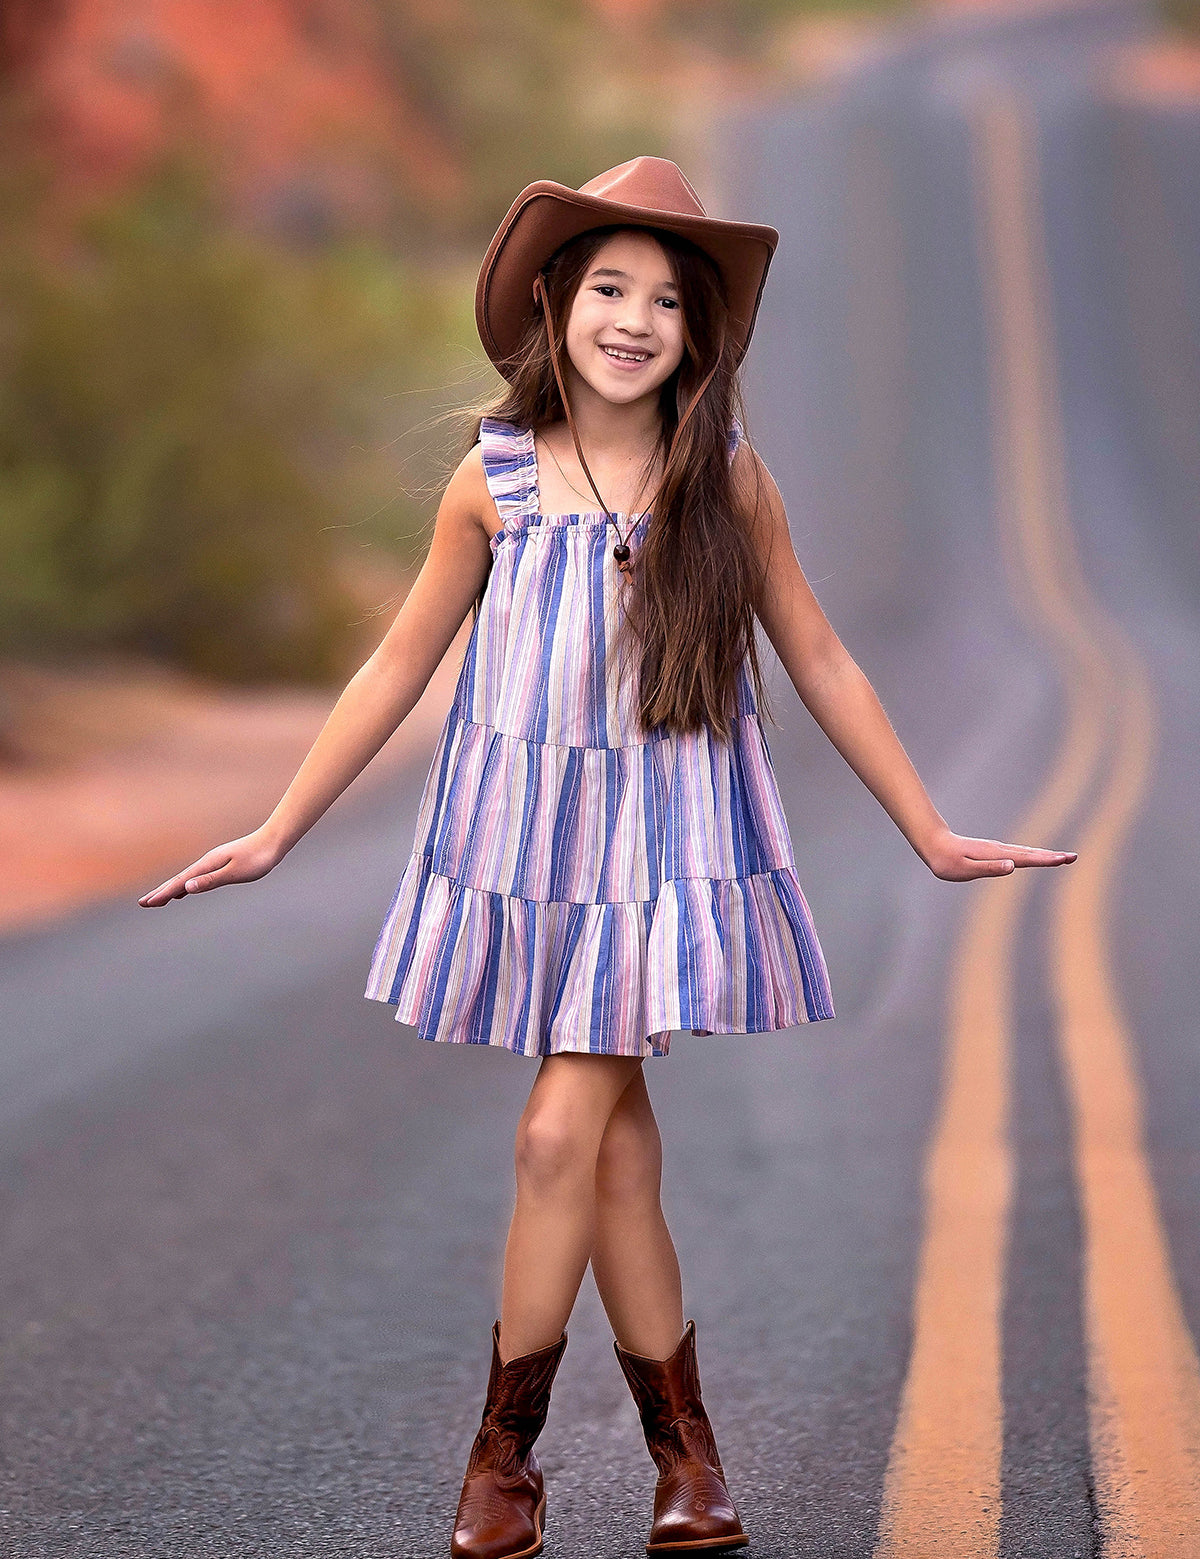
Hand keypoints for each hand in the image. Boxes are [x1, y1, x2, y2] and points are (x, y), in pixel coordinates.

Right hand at [137, 827, 284, 906]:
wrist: (273, 840)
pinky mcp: (221, 864)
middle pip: (179, 880)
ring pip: (187, 879)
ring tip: (159, 899)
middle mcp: (207, 862)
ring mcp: (213, 863)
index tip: (147, 904)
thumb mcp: (235, 872)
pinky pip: (197, 877)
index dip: (163, 894)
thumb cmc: (258, 858)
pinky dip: (186, 886)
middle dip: (161, 892)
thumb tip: (186, 888)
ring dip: (172, 889)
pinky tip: (186, 891)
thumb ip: (211, 880)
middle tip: (143, 904)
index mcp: (207, 865)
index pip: (180, 882)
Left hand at [919, 826, 1076, 881]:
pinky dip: (1034, 855)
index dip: (1045, 860)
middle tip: (1073, 857)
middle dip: (1053, 856)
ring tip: (1064, 857)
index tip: (1063, 859)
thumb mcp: (965, 869)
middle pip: (1032, 853)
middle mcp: (1000, 850)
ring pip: (1027, 852)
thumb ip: (989, 868)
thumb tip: (1012, 866)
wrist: (934, 845)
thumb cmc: (947, 861)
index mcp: (996, 855)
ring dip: (1046, 855)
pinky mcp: (995, 852)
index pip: (1026, 858)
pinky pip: (1019, 853)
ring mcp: (999, 850)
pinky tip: (1039, 857)